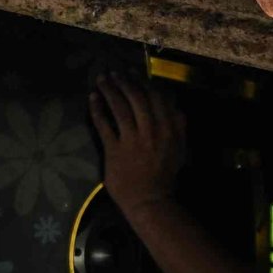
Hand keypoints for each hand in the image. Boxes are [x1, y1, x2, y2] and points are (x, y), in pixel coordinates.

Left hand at [88, 73, 186, 210]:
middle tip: (113, 73)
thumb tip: (176, 106)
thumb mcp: (180, 148)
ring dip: (109, 90)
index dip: (142, 81)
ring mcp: (132, 139)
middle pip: (136, 97)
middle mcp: (152, 130)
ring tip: (101, 80)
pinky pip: (104, 124)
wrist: (150, 200)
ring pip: (120, 107)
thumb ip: (179, 126)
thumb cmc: (164, 175)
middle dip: (123, 82)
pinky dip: (97, 109)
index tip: (132, 73)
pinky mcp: (115, 149)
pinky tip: (92, 98)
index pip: (155, 97)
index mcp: (169, 128)